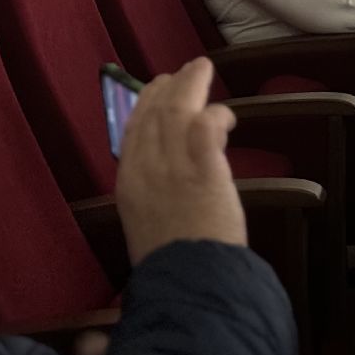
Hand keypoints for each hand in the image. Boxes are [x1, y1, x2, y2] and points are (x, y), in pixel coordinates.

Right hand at [114, 57, 245, 264]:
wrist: (187, 283)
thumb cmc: (170, 265)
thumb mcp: (145, 226)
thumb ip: (150, 197)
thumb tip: (166, 180)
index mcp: (128, 182)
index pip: (133, 129)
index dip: (145, 102)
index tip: (156, 87)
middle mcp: (146, 168)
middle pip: (153, 112)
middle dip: (168, 86)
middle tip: (186, 72)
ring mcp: (174, 167)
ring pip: (177, 110)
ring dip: (191, 86)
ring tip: (203, 70)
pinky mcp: (205, 171)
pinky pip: (205, 128)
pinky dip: (216, 115)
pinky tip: (227, 116)